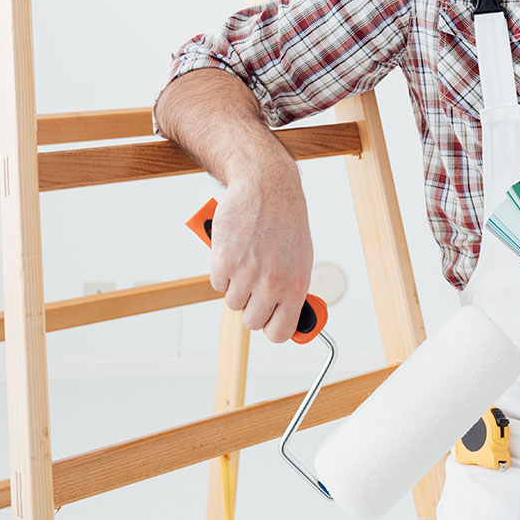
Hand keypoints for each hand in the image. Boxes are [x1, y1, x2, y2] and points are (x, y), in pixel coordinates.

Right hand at [208, 158, 312, 343]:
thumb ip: (292, 289)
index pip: (279, 333)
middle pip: (252, 321)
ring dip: (235, 285)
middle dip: (251, 306)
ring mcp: (246, 274)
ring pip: (233, 302)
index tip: (268, 318)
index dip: (271, 326)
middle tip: (253, 284)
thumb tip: (288, 317)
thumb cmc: (285, 219)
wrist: (266, 186)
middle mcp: (272, 284)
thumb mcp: (301, 258)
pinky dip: (221, 270)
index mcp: (295, 286)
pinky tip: (234, 250)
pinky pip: (217, 283)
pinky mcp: (223, 262)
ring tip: (246, 260)